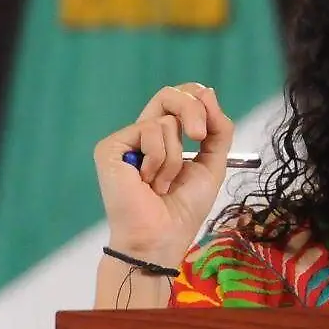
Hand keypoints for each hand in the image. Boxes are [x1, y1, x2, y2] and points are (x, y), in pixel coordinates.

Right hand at [93, 83, 233, 265]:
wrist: (161, 237)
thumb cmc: (183, 209)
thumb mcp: (212, 164)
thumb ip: (217, 130)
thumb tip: (207, 91)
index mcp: (165, 139)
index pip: (179, 99)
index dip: (197, 98)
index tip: (210, 118)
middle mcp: (142, 136)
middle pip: (169, 95)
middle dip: (193, 111)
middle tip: (199, 137)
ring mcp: (125, 141)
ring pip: (165, 121)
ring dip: (175, 158)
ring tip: (162, 184)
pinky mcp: (111, 147)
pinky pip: (149, 131)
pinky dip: (160, 160)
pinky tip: (147, 182)